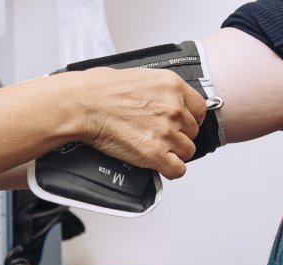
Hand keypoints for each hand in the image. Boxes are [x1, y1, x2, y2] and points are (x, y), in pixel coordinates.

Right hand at [56, 67, 207, 178]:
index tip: (181, 123)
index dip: (190, 118)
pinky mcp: (154, 153)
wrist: (82, 104)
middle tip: (158, 135)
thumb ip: (162, 90)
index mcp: (173, 86)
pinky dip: (170, 169)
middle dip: (178, 135)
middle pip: (193, 131)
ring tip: (155, 147)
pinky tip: (159, 163)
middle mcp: (174, 108)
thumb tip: (168, 101)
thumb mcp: (141, 76)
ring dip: (173, 152)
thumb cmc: (101, 89)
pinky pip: (177, 169)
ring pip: (187, 151)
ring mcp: (166, 131)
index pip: (200, 109)